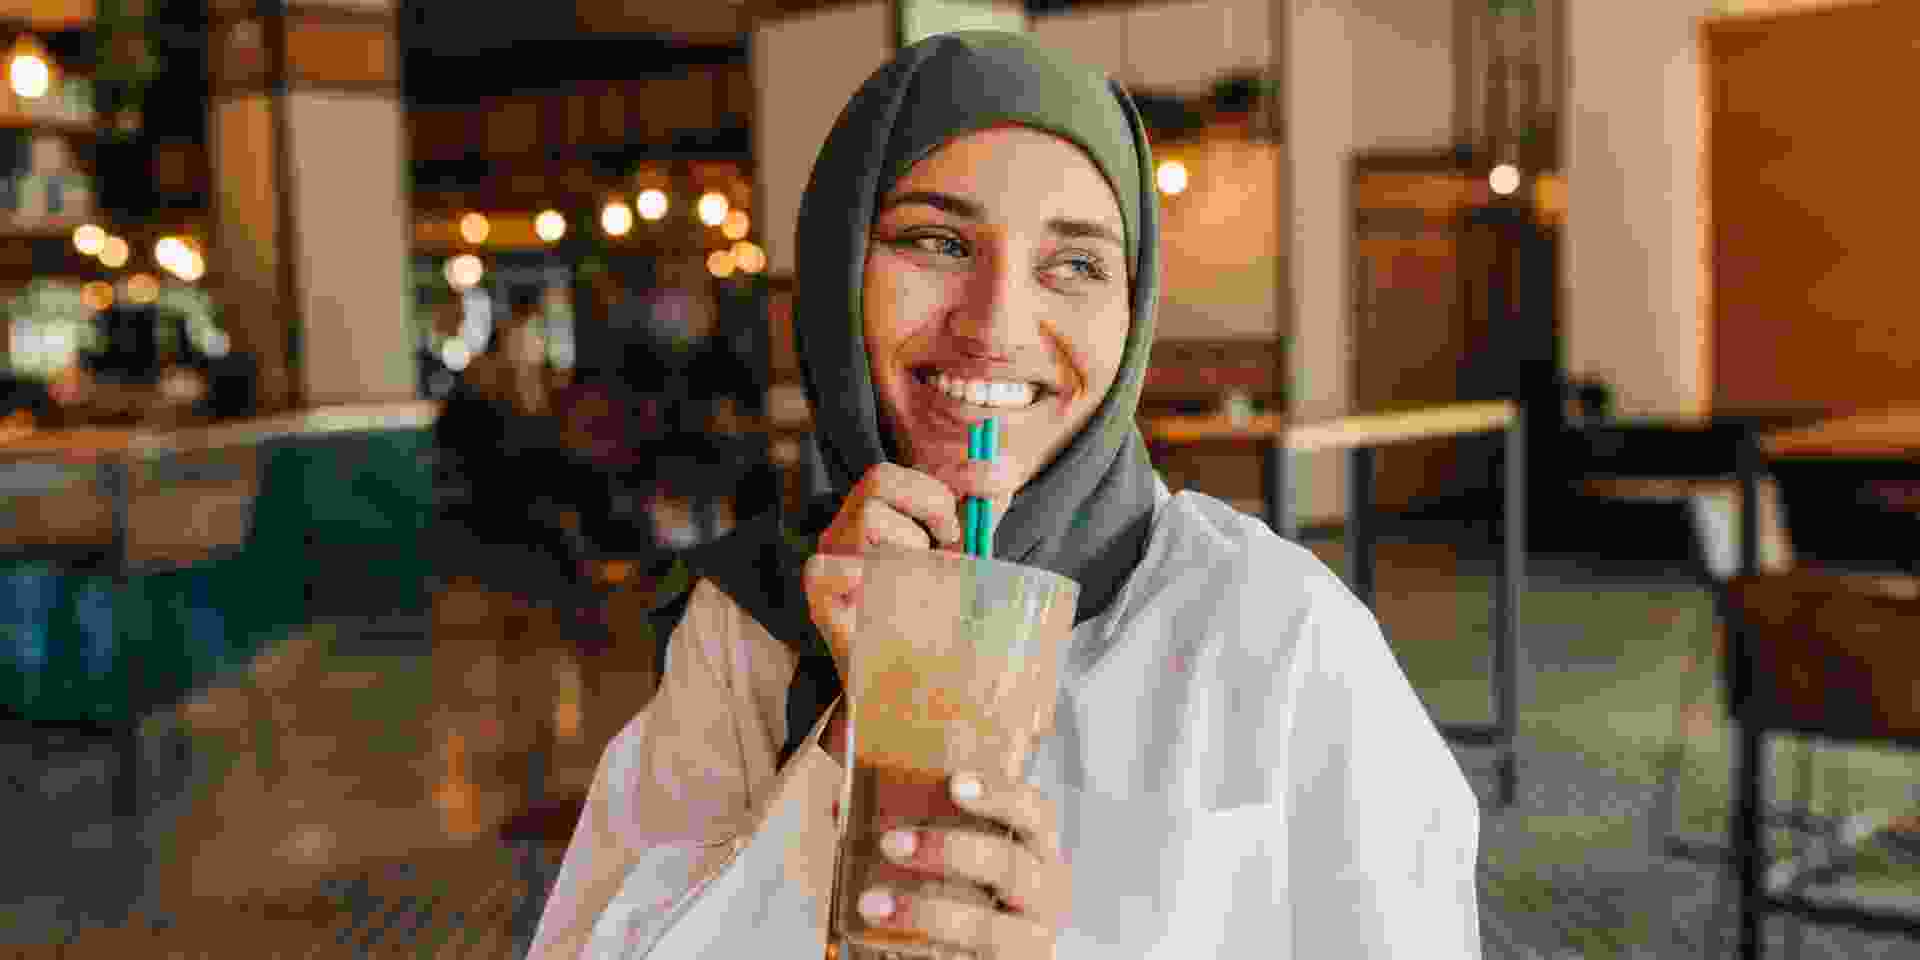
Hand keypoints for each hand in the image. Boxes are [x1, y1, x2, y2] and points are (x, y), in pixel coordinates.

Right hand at [802, 462, 1014, 755]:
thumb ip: (981, 505)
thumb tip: (1006, 464)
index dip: (941, 481)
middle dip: (932, 506)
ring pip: (872, 523)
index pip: (892, 472)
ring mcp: (829, 564)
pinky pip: (824, 570)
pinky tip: (889, 598)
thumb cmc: (940, 614)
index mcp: (871, 518)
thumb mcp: (965, 552)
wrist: (918, 689)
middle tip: (955, 549)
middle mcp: (842, 534)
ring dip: (917, 551)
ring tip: (930, 586)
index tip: (986, 501)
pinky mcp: (820, 602)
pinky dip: (858, 575)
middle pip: (878, 480)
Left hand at [856, 770, 1069, 958]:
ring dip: (926, 913)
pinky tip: (891, 947)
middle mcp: (1044, 897)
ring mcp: (1030, 944)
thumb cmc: (968, 900)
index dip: (1002, 794)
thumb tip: (840, 803)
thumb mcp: (954, 863)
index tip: (954, 782)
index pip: (1036, 814)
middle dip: (951, 851)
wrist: (984, 955)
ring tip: (870, 904)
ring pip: (988, 929)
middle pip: (1011, 868)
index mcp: (1037, 854)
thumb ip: (911, 831)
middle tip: (890, 841)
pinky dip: (934, 954)